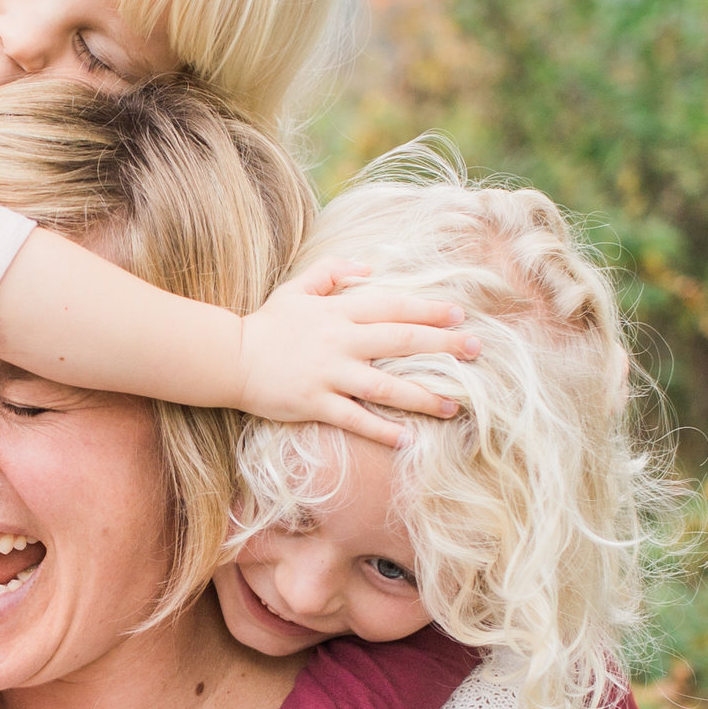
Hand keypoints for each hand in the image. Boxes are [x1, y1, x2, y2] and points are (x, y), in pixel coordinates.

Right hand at [237, 261, 476, 444]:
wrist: (230, 357)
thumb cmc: (268, 322)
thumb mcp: (299, 287)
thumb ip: (334, 271)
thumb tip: (371, 268)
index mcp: (338, 312)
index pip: (392, 307)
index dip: (428, 310)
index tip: (460, 314)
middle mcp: (339, 341)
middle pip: (400, 341)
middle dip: (442, 345)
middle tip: (477, 350)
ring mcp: (328, 374)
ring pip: (385, 385)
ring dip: (423, 395)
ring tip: (455, 404)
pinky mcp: (314, 403)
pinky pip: (355, 419)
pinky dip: (382, 430)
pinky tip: (408, 439)